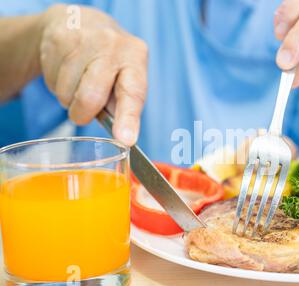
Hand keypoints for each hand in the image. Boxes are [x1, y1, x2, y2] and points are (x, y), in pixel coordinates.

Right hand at [39, 5, 147, 144]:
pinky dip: (56, 85)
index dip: (128, 118)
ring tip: (77, 83)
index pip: (133, 92)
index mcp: (135, 57)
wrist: (80, 22)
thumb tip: (123, 137)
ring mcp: (84, 39)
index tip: (125, 139)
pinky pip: (51, 80)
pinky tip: (65, 71)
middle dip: (83, 113)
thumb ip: (125, 105)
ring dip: (68, 99)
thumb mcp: (126, 76)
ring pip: (66, 92)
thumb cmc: (110, 62)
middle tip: (83, 113)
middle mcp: (113, 45)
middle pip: (91, 96)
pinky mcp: (58, 38)